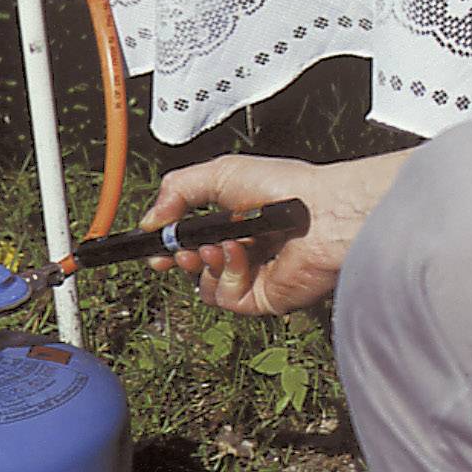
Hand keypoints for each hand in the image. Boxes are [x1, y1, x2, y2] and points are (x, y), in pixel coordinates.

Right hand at [141, 151, 394, 316]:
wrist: (320, 212)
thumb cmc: (283, 186)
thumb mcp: (219, 173)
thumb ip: (177, 191)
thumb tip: (151, 220)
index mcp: (237, 219)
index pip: (193, 239)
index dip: (170, 245)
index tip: (154, 248)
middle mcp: (246, 247)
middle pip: (195, 266)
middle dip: (178, 259)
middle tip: (176, 252)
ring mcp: (255, 274)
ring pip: (206, 285)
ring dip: (203, 265)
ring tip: (216, 246)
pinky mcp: (264, 298)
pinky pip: (228, 297)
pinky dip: (228, 275)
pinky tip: (242, 253)